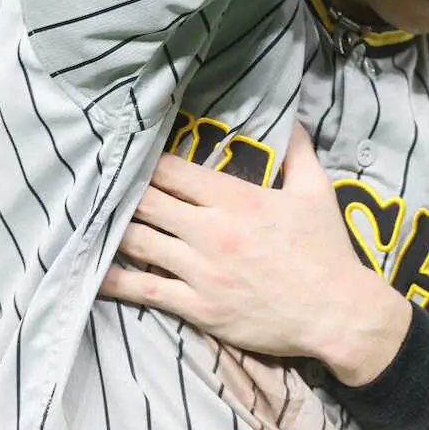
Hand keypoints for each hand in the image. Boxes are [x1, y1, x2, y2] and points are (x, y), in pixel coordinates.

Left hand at [100, 123, 411, 384]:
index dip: (147, 161)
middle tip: (103, 184)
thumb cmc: (326, 249)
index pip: (173, 171)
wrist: (336, 312)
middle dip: (124, 191)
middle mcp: (210, 231)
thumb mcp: (316, 191)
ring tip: (92, 218)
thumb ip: (297, 151)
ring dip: (114, 228)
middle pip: (147, 202)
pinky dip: (115, 278)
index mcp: (235, 199)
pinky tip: (92, 270)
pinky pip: (145, 290)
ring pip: (139, 242)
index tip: (130, 154)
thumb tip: (289, 117)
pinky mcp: (197, 307)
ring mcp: (200, 271)